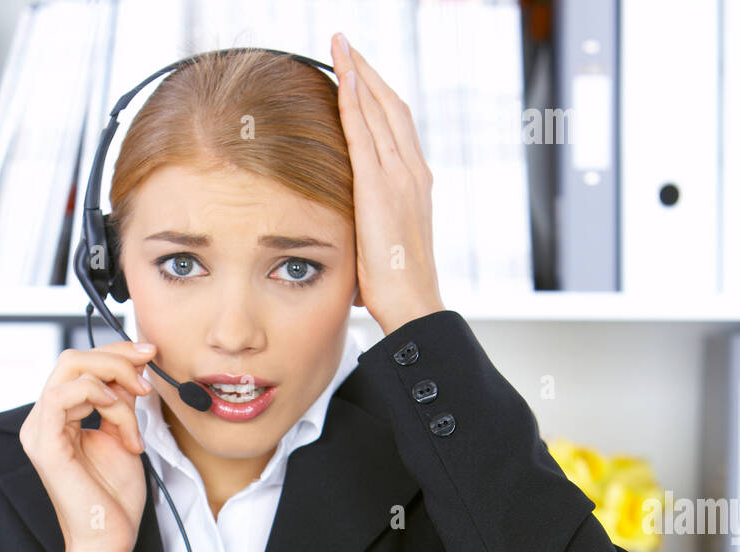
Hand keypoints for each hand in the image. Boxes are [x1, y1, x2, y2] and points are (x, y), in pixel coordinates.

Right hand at [18, 342, 156, 551]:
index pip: (79, 365)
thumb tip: (134, 369)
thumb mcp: (123, 436)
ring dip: (115, 382)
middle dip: (116, 358)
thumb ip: (122, 402)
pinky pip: (64, 395)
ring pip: (71, 369)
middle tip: (148, 373)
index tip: (149, 355)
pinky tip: (121, 421)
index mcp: (58, 418)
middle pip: (72, 359)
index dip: (115, 353)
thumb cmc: (115, 499)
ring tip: (136, 415)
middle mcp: (43, 420)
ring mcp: (39, 430)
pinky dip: (100, 397)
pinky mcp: (44, 444)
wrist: (110, 540)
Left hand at [331, 32, 443, 333]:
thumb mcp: (385, 243)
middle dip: (367, 71)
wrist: (413, 302)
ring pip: (377, 110)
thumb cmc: (397, 286)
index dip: (378, 95)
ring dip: (357, 73)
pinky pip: (363, 133)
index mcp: (416, 183)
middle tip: (346, 44)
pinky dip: (352, 101)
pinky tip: (340, 77)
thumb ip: (374, 222)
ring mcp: (398, 176)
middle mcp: (412, 171)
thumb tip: (357, 228)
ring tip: (339, 45)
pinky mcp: (379, 187)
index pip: (396, 126)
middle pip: (389, 106)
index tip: (360, 73)